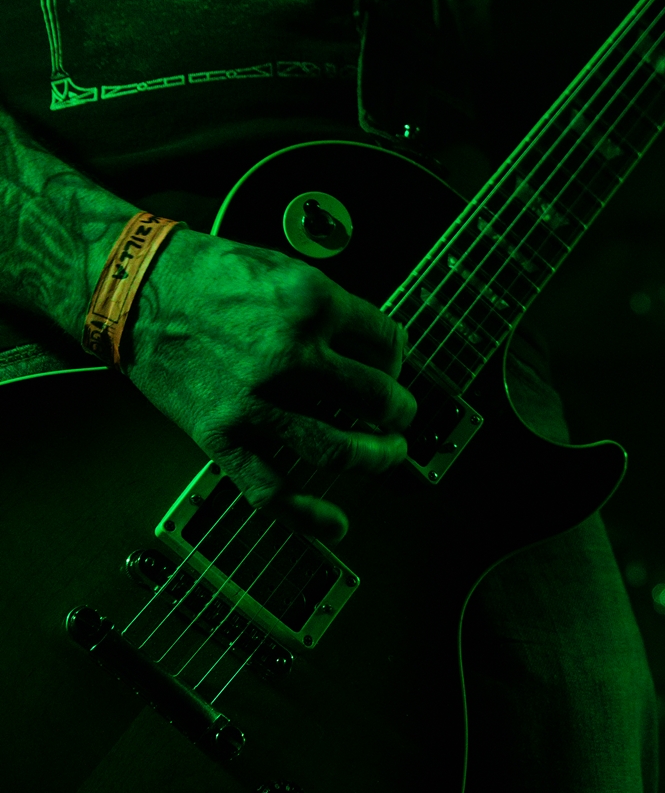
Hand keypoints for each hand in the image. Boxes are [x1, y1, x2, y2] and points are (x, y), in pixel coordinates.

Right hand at [124, 230, 417, 543]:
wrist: (135, 288)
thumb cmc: (208, 273)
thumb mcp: (286, 269)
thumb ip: (333, 309)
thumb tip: (378, 345)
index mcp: (311, 304)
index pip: (388, 342)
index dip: (399, 356)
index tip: (395, 364)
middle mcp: (289, 354)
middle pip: (376, 398)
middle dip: (400, 411)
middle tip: (401, 414)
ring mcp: (256, 400)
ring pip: (338, 449)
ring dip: (376, 458)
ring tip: (388, 454)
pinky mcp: (222, 435)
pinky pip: (271, 487)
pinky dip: (307, 515)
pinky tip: (334, 524)